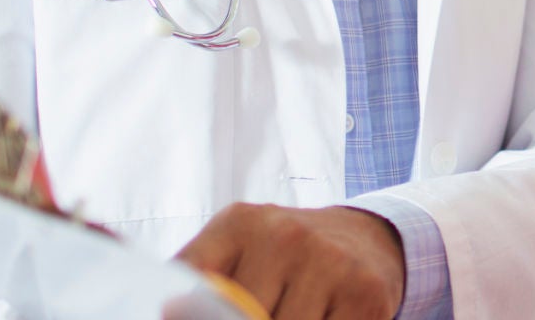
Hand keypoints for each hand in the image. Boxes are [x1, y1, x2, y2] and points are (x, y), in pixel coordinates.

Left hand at [176, 203, 405, 319]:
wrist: (363, 237)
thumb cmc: (281, 256)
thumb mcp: (232, 250)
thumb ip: (196, 277)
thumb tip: (168, 310)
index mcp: (237, 224)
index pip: (196, 287)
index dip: (191, 311)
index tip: (182, 314)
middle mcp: (285, 236)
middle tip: (256, 313)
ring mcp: (330, 263)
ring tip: (285, 311)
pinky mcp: (367, 293)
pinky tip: (321, 315)